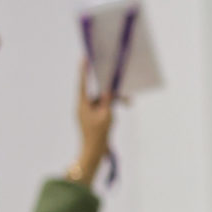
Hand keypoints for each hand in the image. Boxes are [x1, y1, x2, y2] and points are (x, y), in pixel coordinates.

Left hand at [68, 58, 115, 185]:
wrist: (94, 153)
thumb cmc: (98, 135)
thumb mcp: (105, 115)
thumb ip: (107, 100)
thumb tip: (108, 89)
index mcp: (82, 104)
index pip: (83, 83)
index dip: (84, 70)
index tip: (85, 58)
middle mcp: (84, 106)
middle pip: (99, 93)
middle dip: (113, 92)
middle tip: (127, 94)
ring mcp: (89, 113)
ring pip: (104, 100)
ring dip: (116, 101)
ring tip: (129, 103)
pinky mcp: (95, 118)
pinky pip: (104, 108)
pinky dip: (113, 109)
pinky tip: (120, 113)